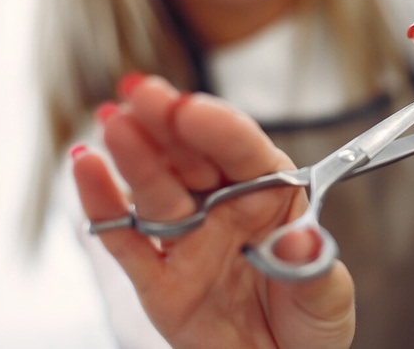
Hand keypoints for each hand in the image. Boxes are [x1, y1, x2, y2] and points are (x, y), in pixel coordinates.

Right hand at [72, 75, 354, 348]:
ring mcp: (188, 239)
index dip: (217, 126)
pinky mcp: (157, 279)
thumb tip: (299, 240)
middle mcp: (225, 207)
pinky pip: (127, 241)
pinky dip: (104, 207)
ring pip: (156, 189)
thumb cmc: (311, 322)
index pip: (243, 150)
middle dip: (167, 121)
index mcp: (271, 194)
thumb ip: (312, 265)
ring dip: (134, 155)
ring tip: (114, 123)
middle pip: (192, 155)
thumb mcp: (327, 295)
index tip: (192, 108)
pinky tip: (86, 168)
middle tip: (141, 91)